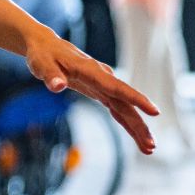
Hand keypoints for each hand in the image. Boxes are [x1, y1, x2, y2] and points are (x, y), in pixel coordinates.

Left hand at [23, 27, 157, 154]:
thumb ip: (50, 75)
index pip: (116, 87)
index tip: (154, 111)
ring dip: (137, 127)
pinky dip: (127, 123)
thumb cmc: (43, 55)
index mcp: (91, 70)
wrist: (46, 46)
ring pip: (125, 108)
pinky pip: (117, 109)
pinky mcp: (100, 92)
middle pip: (125, 103)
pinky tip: (137, 137)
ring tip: (149, 148)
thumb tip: (57, 86)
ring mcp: (103, 85)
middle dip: (139, 123)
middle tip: (151, 145)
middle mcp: (102, 77)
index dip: (135, 99)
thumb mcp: (41, 64)